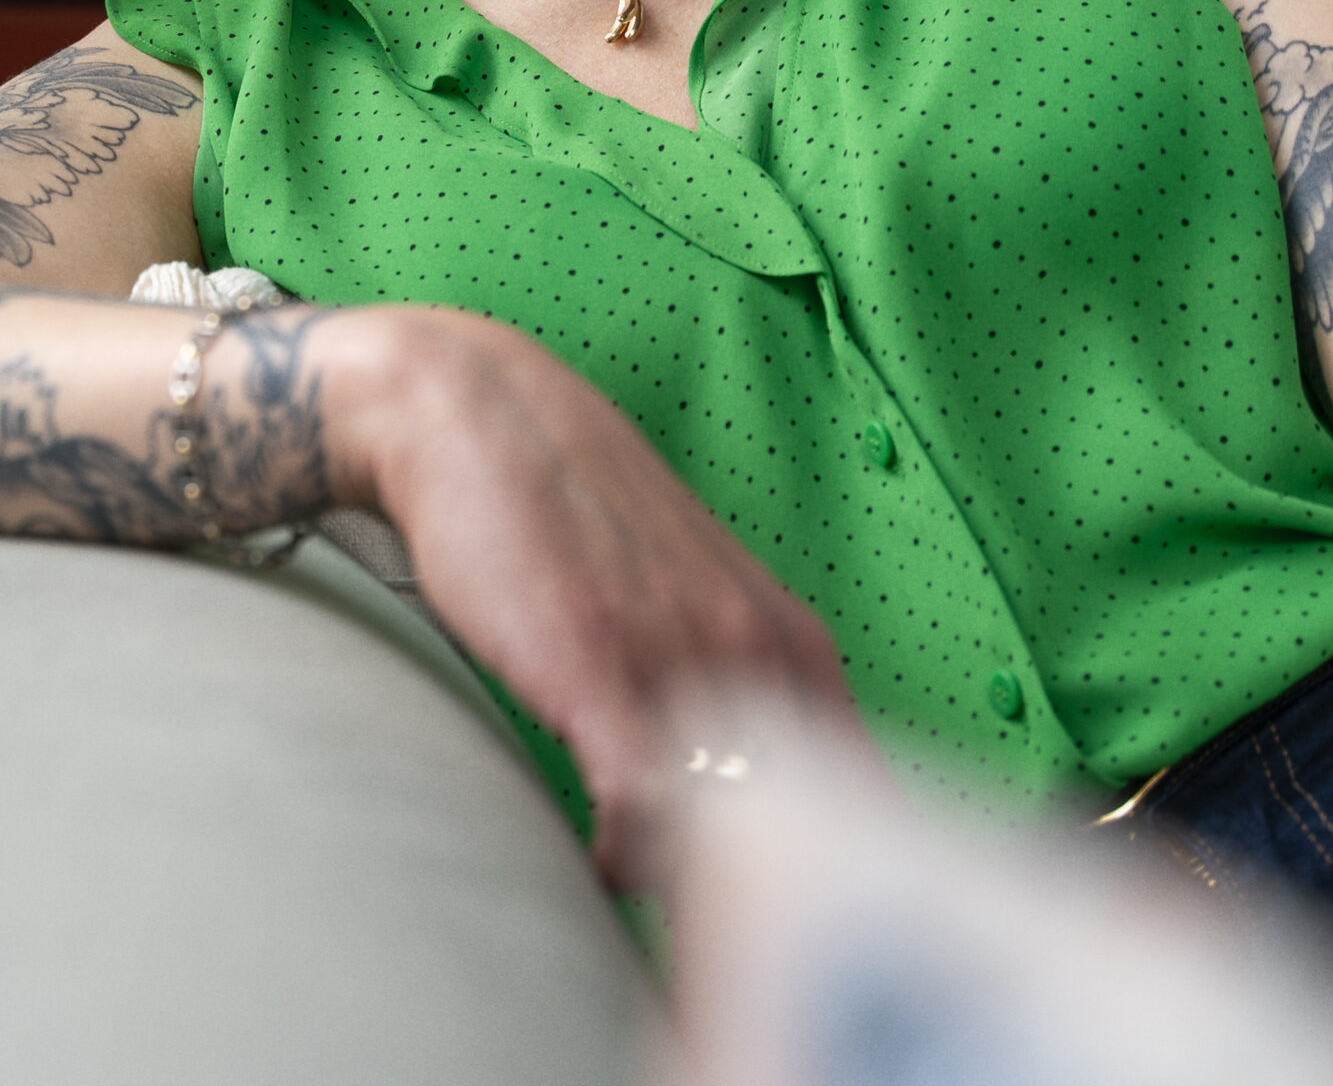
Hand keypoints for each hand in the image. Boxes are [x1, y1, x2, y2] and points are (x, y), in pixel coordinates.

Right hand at [317, 306, 859, 888]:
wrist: (474, 413)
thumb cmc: (570, 520)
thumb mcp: (689, 603)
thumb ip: (733, 695)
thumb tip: (749, 813)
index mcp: (792, 643)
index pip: (857, 806)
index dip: (817, 877)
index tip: (769, 908)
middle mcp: (756, 648)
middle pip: (797, 833)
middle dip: (752, 894)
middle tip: (699, 920)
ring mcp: (679, 653)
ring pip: (726, 830)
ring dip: (685, 884)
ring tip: (643, 880)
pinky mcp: (595, 663)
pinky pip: (641, 808)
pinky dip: (624, 855)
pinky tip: (596, 848)